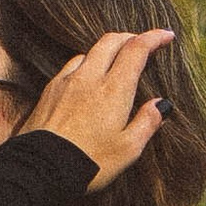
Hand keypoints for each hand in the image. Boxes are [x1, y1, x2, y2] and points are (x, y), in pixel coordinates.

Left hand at [21, 30, 171, 191]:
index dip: (153, 37)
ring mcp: (66, 82)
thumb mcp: (128, 149)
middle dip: (130, 36)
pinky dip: (85, 64)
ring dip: (106, 50)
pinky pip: (70, 67)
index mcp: (114, 90)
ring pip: (89, 52)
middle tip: (143, 43)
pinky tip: (87, 79)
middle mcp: (89, 78)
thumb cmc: (89, 163)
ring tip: (116, 62)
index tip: (166, 35)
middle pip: (111, 41)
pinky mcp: (49, 91)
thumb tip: (162, 104)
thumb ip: (147, 122)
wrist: (40, 170)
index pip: (136, 50)